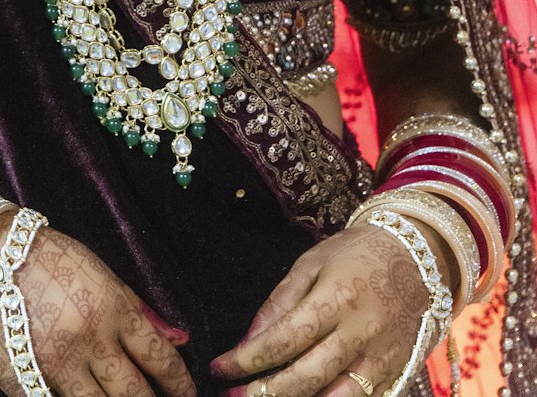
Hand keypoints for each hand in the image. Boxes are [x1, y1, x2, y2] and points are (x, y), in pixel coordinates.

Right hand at [0, 224, 195, 396]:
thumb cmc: (48, 259)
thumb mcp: (100, 273)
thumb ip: (139, 309)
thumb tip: (180, 339)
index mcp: (111, 309)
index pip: (160, 359)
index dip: (181, 384)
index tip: (188, 395)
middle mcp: (89, 341)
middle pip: (135, 395)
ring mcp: (55, 367)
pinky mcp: (26, 384)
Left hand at [208, 220, 435, 396]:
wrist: (416, 257)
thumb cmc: (355, 254)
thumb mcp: (311, 262)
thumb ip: (280, 302)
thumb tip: (248, 340)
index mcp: (336, 298)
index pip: (284, 339)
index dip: (247, 359)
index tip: (219, 368)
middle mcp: (361, 334)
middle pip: (308, 378)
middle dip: (266, 393)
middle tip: (233, 396)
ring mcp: (381, 359)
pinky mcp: (395, 374)